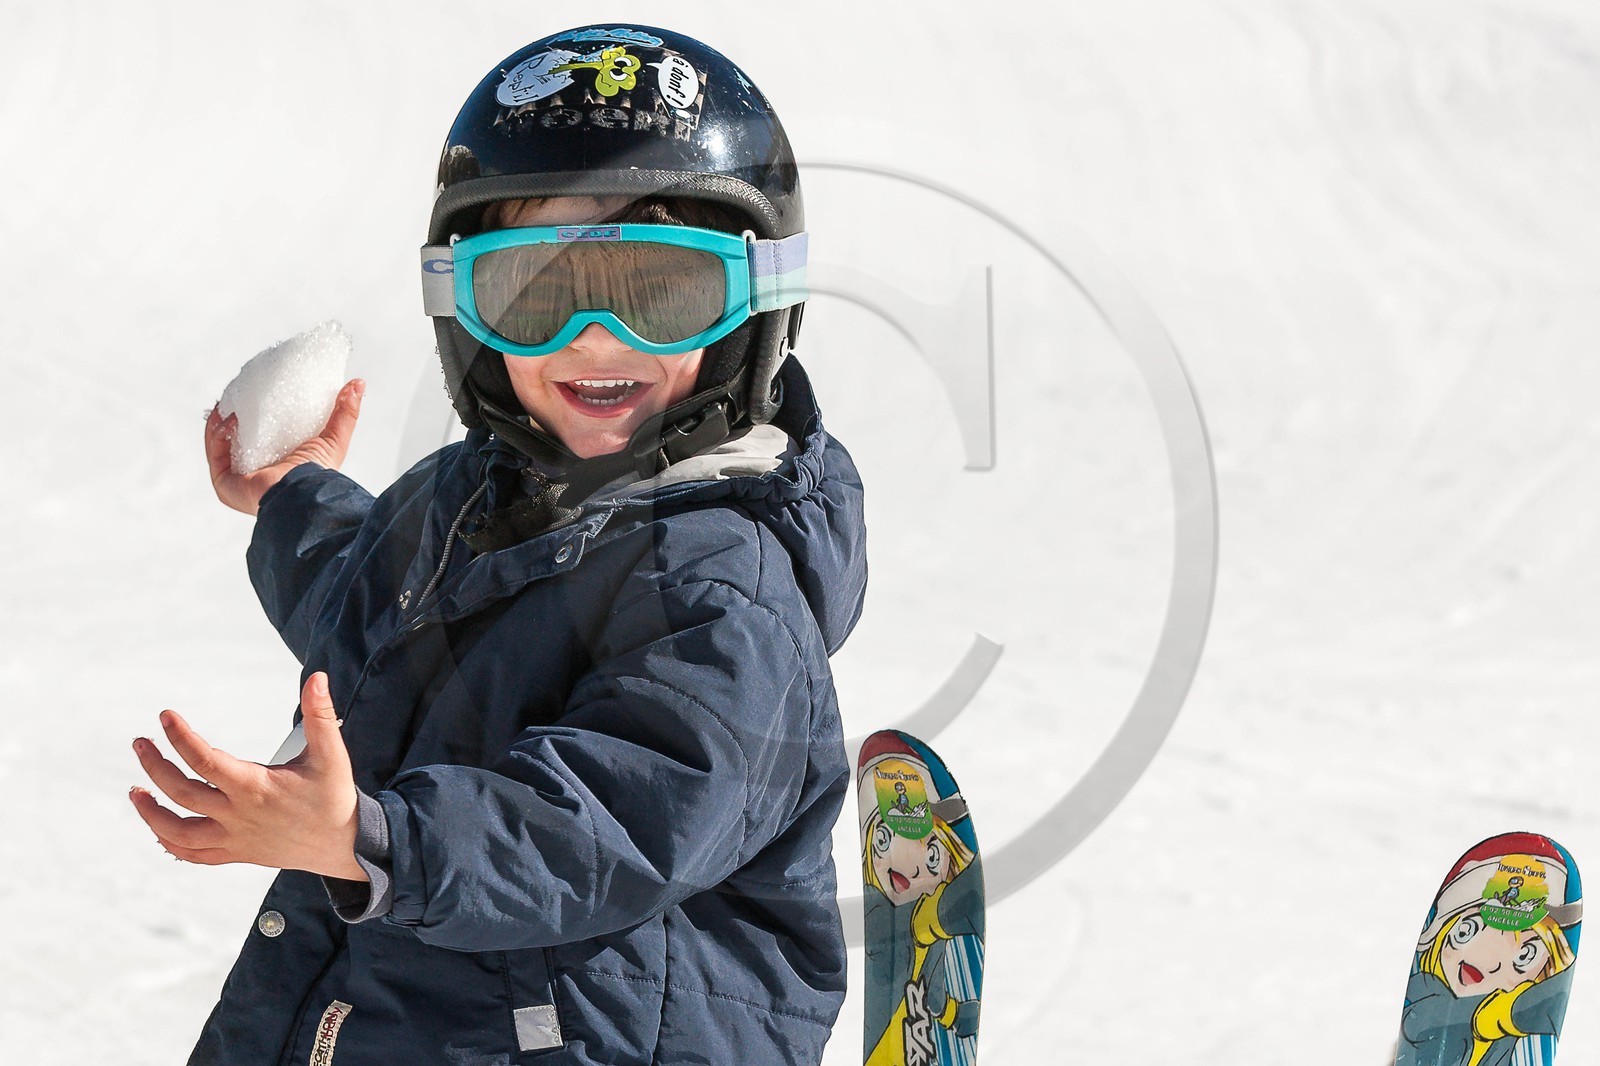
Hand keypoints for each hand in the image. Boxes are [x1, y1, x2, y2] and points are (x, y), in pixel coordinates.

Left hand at [129, 672, 365, 880]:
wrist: (343, 845)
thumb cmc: (335, 796)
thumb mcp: (331, 754)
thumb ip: (321, 715)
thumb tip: (317, 678)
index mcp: (256, 787)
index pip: (205, 760)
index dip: (181, 737)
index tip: (165, 716)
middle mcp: (239, 815)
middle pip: (182, 792)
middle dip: (155, 766)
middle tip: (140, 743)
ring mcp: (235, 838)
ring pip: (179, 831)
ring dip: (151, 813)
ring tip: (135, 791)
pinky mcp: (237, 853)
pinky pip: (195, 854)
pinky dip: (171, 844)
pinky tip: (157, 829)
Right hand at [206, 378, 364, 514]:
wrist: (304, 494)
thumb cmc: (319, 473)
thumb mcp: (334, 437)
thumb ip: (345, 412)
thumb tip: (358, 383)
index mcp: (278, 464)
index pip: (262, 436)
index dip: (256, 413)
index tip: (256, 390)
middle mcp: (256, 473)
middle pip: (238, 439)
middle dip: (233, 414)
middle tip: (238, 392)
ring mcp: (238, 479)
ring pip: (222, 444)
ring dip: (222, 420)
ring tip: (231, 401)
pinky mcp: (225, 483)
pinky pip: (215, 453)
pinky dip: (217, 433)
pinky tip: (230, 417)